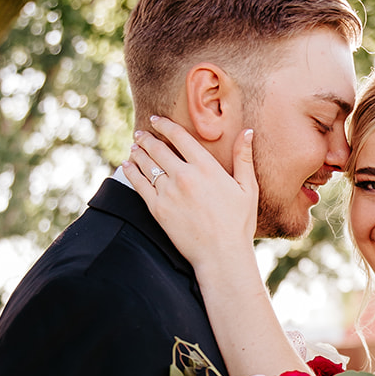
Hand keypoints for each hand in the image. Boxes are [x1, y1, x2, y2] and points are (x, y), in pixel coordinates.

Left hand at [125, 117, 258, 270]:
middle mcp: (185, 176)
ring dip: (137, 152)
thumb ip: (244, 158)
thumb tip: (247, 132)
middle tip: (140, 133)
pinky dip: (131, 172)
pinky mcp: (158, 209)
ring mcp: (169, 192)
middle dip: (147, 138)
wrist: (221, 255)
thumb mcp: (248, 189)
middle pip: (158, 148)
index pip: (179, 137)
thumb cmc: (239, 224)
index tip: (156, 120)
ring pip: (146, 164)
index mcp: (207, 168)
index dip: (164, 125)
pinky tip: (127, 166)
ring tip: (134, 147)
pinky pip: (139, 184)